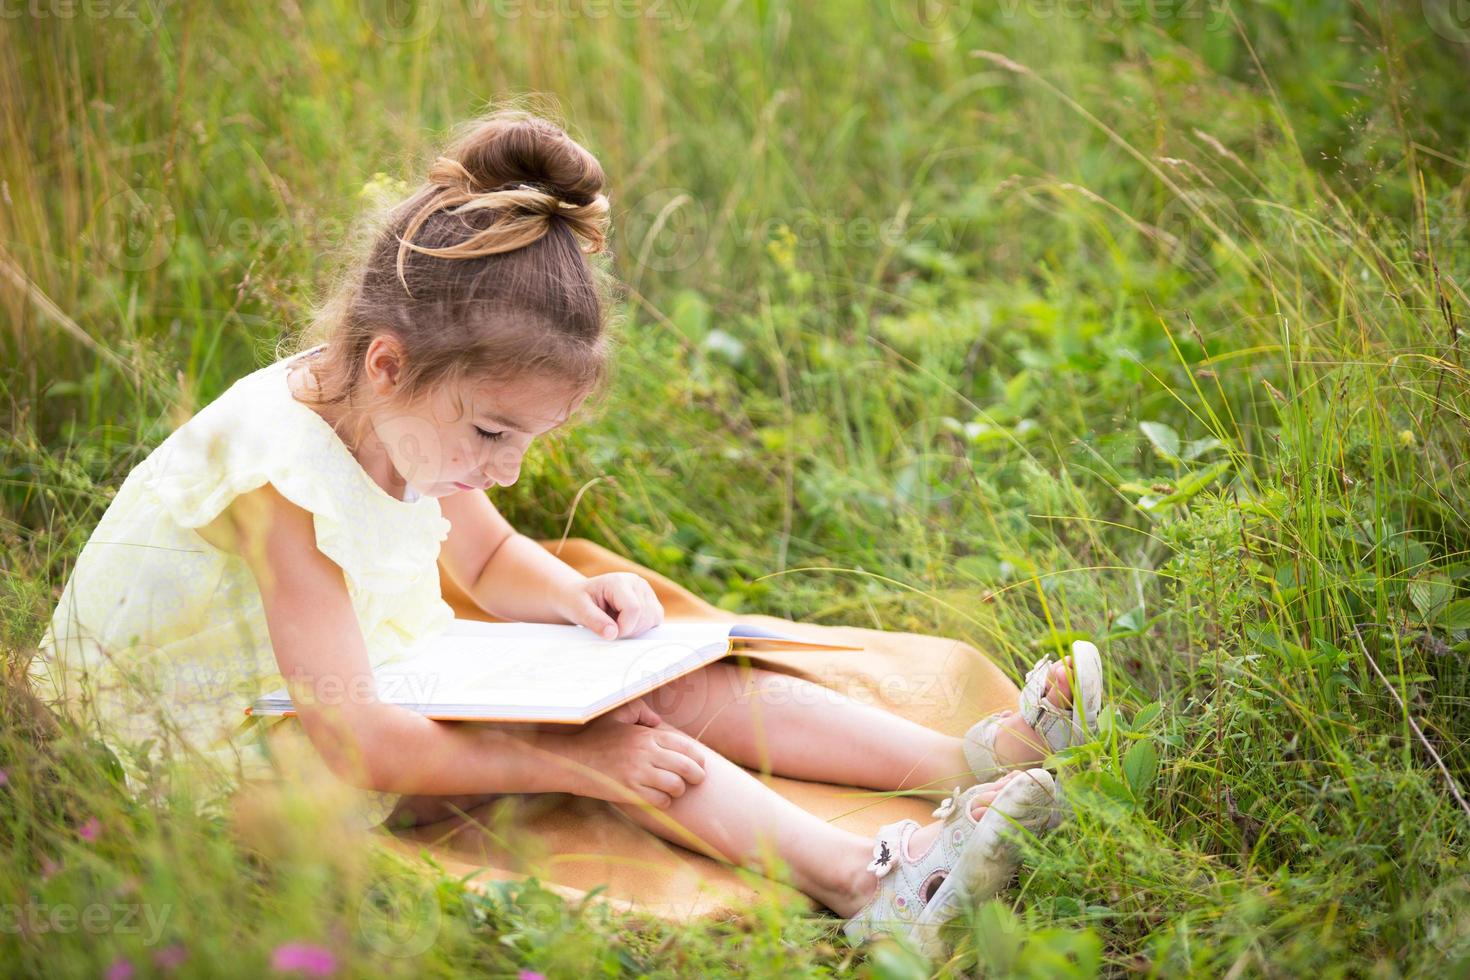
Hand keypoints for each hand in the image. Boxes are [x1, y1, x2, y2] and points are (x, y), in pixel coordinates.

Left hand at [557, 572, 664, 639]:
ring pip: (654, 618)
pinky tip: (626, 623)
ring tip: (617, 624)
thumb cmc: (577, 601)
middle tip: (610, 629)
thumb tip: (612, 634)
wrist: (580, 596)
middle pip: (645, 615)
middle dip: (628, 631)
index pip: (633, 609)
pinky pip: (656, 619)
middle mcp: (636, 582)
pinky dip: (643, 627)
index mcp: (618, 581)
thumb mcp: (579, 610)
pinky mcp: (651, 600)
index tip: (608, 632)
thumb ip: (594, 621)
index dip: (623, 628)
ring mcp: (646, 590)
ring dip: (636, 630)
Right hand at [563, 699, 706, 808]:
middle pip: (686, 767)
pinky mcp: (629, 791)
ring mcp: (637, 773)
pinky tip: (661, 799)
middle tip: (697, 779)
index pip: (685, 746)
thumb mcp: (617, 716)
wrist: (573, 760)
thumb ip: (641, 712)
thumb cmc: (596, 737)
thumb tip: (659, 723)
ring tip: (675, 789)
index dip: (698, 758)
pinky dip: (665, 802)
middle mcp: (645, 753)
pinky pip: (659, 800)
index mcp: (646, 735)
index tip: (700, 764)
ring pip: (675, 786)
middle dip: (697, 776)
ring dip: (679, 790)